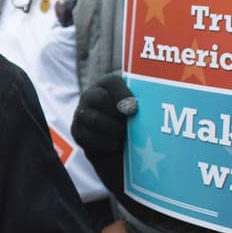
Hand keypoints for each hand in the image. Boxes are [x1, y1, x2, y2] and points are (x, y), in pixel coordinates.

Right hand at [72, 73, 136, 195]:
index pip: (113, 82)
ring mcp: (81, 113)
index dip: (123, 95)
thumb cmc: (137, 124)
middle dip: (116, 115)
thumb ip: (145, 103)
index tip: (134, 109)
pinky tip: (115, 147)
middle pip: (99, 99)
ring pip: (92, 118)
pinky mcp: (77, 132)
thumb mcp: (142, 110)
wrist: (122, 149)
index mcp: (109, 85)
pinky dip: (103, 143)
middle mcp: (92, 95)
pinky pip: (85, 136)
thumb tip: (154, 104)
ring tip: (125, 138)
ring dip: (112, 130)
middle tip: (130, 127)